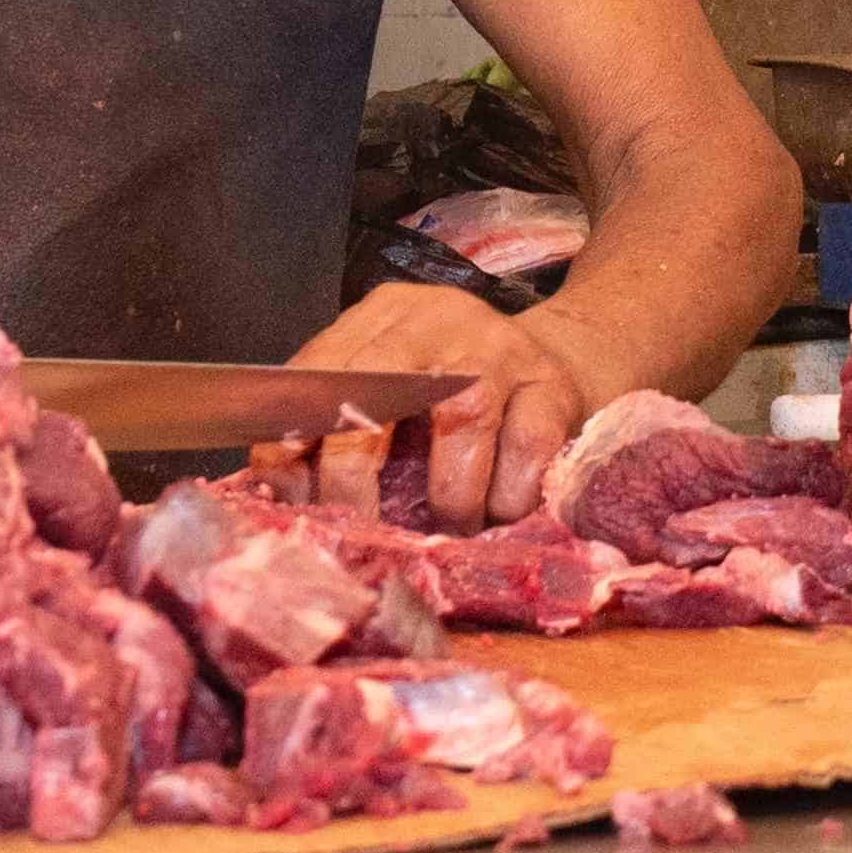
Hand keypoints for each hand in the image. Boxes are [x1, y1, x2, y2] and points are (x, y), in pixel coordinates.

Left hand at [282, 285, 611, 529]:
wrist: (569, 353)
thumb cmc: (459, 387)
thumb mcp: (393, 384)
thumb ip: (339, 420)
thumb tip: (282, 487)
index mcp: (383, 317)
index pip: (318, 376)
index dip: (295, 444)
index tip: (296, 502)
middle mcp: (437, 320)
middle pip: (378, 393)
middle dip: (357, 476)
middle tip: (365, 534)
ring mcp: (499, 348)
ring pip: (462, 418)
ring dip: (449, 497)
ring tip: (448, 530)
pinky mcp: (552, 384)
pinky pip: (526, 448)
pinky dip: (507, 497)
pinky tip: (500, 513)